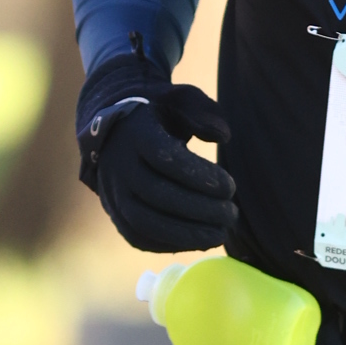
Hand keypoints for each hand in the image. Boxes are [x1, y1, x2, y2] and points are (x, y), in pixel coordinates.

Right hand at [77, 59, 238, 252]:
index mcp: (136, 134)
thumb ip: (204, 113)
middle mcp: (119, 166)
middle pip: (156, 194)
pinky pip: (139, 237)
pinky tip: (200, 241)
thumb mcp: (182, 100)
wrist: (118, 131)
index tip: (230, 187)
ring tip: (221, 234)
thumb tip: (223, 137)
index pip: (165, 158)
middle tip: (232, 214)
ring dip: (186, 234)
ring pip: (145, 222)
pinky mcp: (116, 215)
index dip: (199, 176)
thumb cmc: (161, 115)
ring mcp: (113, 194)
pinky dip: (170, 244)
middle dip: (199, 209)